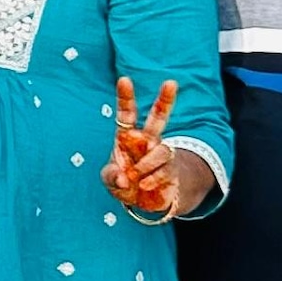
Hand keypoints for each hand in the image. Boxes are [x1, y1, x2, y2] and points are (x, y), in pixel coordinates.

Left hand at [104, 74, 192, 217]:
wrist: (142, 200)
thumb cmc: (122, 181)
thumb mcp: (110, 180)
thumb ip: (112, 177)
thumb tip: (123, 177)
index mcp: (127, 137)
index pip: (126, 114)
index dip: (125, 97)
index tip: (124, 79)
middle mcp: (146, 141)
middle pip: (159, 117)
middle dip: (165, 100)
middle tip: (171, 82)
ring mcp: (160, 154)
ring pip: (162, 149)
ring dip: (147, 164)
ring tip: (136, 176)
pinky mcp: (171, 169)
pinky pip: (165, 169)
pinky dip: (152, 178)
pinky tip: (144, 185)